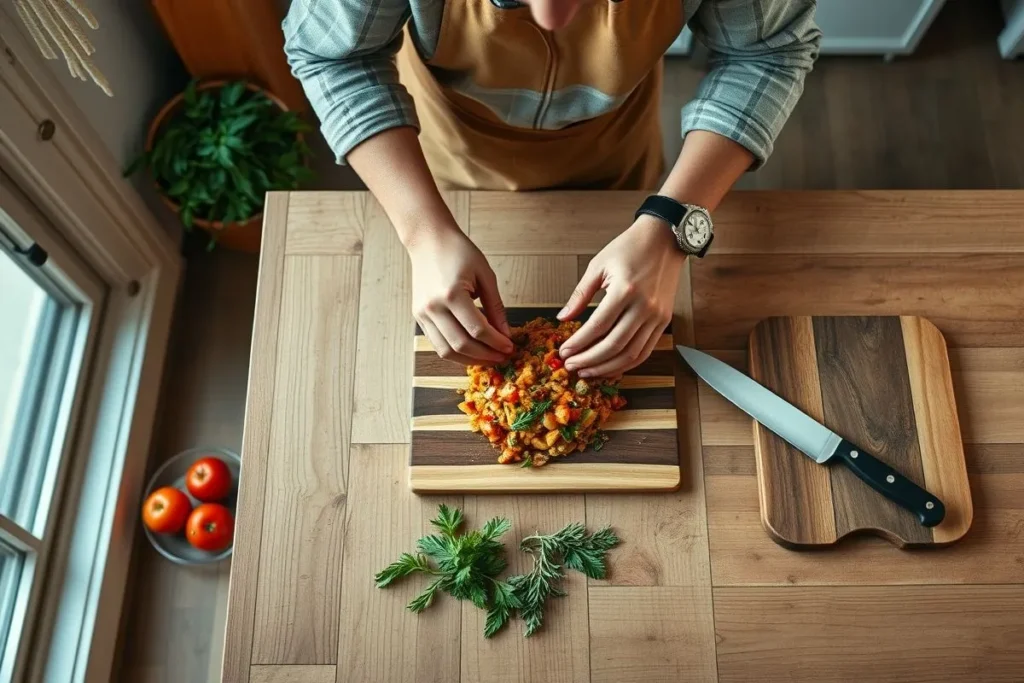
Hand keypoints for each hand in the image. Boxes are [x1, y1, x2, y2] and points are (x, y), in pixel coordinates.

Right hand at [409, 225, 512, 364]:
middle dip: (486, 355)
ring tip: (489, 358)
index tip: (511, 347)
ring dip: (470, 359)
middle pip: (462, 345)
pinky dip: (455, 352)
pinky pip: (437, 343)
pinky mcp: (419, 317)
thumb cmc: (458, 251)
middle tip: (503, 357)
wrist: (428, 241)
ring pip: (446, 351)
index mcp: (451, 294)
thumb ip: (496, 307)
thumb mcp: (485, 275)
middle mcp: (433, 307)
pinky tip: (472, 351)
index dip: (497, 342)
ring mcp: (423, 314)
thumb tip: (506, 334)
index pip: (478, 329)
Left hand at [558, 216, 683, 376]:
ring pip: (631, 354)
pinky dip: (627, 363)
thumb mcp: (598, 265)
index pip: (597, 327)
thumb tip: (562, 318)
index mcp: (625, 290)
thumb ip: (580, 294)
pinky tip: (610, 366)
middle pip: (614, 345)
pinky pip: (646, 350)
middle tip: (571, 366)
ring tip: (587, 371)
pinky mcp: (664, 321)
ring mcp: (657, 316)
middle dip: (589, 360)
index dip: (578, 343)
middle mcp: (644, 306)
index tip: (563, 352)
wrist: (664, 239)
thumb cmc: (629, 248)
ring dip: (607, 367)